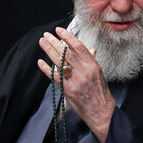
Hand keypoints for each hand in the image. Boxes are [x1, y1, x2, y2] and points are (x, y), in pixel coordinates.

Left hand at [37, 27, 115, 142]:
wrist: (102, 112)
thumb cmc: (101, 93)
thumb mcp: (99, 74)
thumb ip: (92, 61)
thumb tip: (91, 50)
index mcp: (93, 65)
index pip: (78, 46)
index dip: (67, 36)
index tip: (59, 30)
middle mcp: (84, 71)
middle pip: (66, 52)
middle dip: (54, 42)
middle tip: (46, 35)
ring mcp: (75, 81)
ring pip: (59, 62)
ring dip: (49, 50)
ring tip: (42, 43)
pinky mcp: (68, 90)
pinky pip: (55, 77)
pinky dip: (46, 69)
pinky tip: (41, 62)